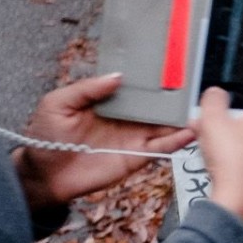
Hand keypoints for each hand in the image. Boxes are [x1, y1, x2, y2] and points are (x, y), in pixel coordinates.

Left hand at [15, 75, 191, 208]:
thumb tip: (117, 77)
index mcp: (109, 101)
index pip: (135, 87)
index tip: (169, 68)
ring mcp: (133, 137)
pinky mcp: (136, 158)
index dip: (151, 79)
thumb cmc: (45, 136)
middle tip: (192, 86)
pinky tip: (189, 132)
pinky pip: (160, 148)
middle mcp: (125, 118)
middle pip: (155, 105)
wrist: (44, 174)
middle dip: (173, 97)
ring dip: (180, 118)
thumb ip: (87, 89)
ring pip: (164, 125)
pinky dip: (176, 141)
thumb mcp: (59, 103)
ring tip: (198, 109)